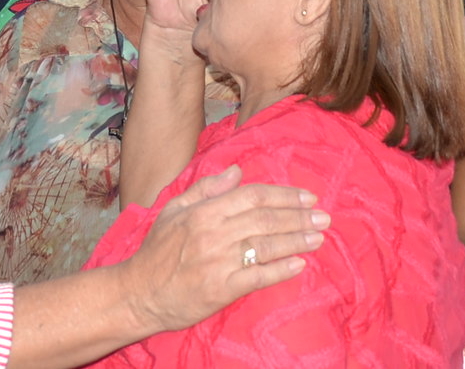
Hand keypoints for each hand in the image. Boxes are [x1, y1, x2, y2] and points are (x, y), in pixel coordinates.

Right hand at [121, 166, 327, 333]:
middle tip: (324, 216)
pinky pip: (257, 277)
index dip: (284, 195)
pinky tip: (298, 265)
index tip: (307, 197)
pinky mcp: (221, 289)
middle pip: (265, 219)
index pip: (253, 196)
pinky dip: (280, 270)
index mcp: (204, 212)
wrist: (139, 293)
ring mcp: (218, 262)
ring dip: (296, 241)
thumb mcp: (175, 210)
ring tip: (319, 237)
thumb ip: (207, 188)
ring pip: (265, 246)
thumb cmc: (158, 251)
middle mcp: (214, 234)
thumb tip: (237, 171)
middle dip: (299, 216)